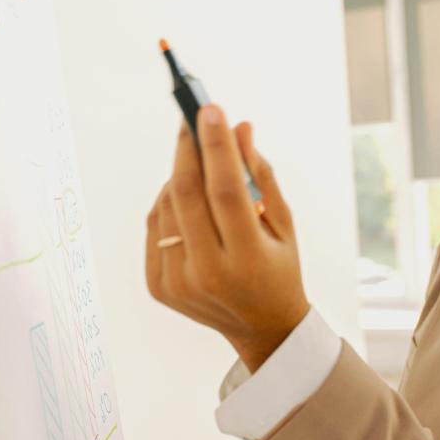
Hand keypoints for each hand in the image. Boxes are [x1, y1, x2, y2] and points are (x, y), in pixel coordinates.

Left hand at [145, 108, 310, 371]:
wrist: (263, 328)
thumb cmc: (280, 269)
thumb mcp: (284, 224)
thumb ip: (262, 175)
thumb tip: (240, 128)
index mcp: (247, 260)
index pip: (226, 192)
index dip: (217, 147)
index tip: (211, 110)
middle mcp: (208, 274)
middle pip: (187, 195)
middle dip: (188, 149)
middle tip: (193, 120)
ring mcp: (178, 283)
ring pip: (167, 207)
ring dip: (180, 176)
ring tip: (200, 164)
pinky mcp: (159, 286)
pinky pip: (156, 226)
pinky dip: (169, 204)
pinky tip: (188, 199)